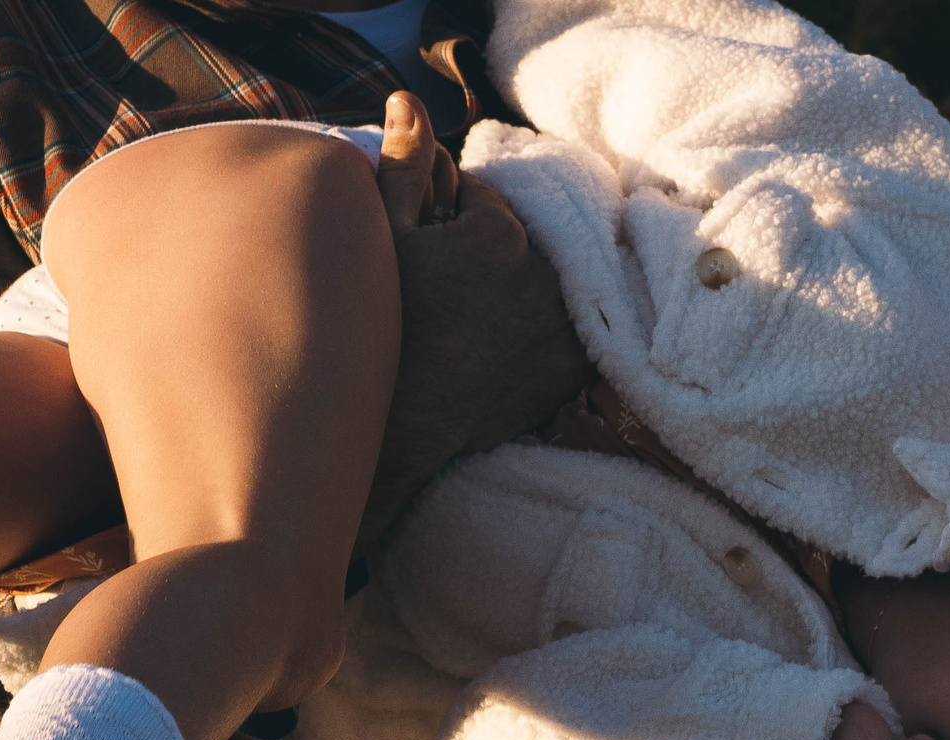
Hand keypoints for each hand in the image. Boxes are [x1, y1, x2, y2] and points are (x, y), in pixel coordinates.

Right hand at [356, 95, 594, 548]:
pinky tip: (505, 345)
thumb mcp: (380, 239)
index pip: (487, 199)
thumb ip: (405, 167)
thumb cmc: (375, 328)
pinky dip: (550, 328)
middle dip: (495, 250)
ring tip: (478, 318)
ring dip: (526, 287)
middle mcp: (546, 275)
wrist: (395, 428)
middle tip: (454, 289)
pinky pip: (571, 327)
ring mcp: (566, 325)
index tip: (433, 251)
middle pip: (526, 239)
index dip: (454, 219)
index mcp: (501, 232)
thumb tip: (411, 101)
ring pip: (551, 281)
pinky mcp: (574, 369)